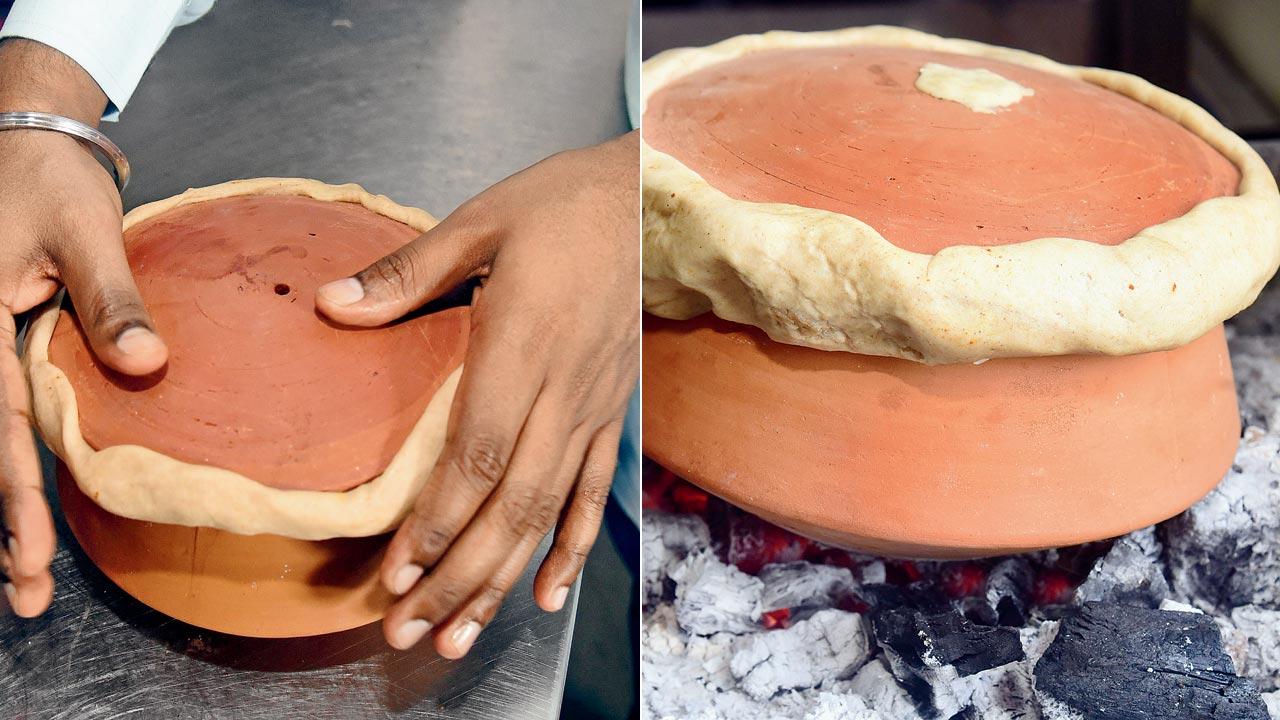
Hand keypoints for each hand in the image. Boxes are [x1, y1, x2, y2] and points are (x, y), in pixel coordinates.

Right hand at [0, 39, 167, 616]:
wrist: (25, 134)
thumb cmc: (49, 175)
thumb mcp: (86, 232)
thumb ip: (113, 300)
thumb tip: (148, 366)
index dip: (10, 490)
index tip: (29, 550)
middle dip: (0, 519)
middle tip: (24, 592)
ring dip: (0, 502)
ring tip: (20, 575)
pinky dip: (8, 456)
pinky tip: (20, 506)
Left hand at [316, 131, 638, 656]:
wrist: (652, 201)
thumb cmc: (560, 207)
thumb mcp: (479, 222)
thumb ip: (405, 274)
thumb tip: (331, 306)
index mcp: (523, 344)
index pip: (477, 454)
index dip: (437, 523)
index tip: (398, 573)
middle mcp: (563, 390)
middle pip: (511, 504)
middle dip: (459, 577)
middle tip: (410, 632)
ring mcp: (593, 407)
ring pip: (549, 511)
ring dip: (503, 579)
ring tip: (460, 636)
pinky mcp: (612, 412)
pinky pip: (593, 491)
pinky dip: (572, 547)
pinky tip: (546, 595)